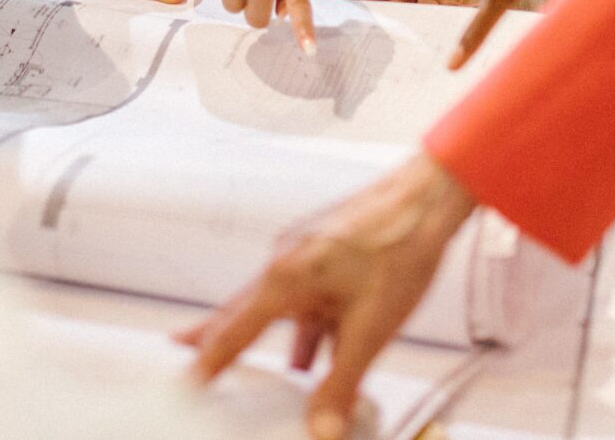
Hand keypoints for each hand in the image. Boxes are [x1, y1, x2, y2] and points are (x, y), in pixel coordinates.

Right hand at [180, 155, 477, 439]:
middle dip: (219, 340)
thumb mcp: (370, 329)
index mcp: (284, 278)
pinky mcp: (325, 250)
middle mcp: (285, 260)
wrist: (428, 198)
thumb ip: (341, 381)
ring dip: (272, 338)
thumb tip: (322, 424)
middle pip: (243, 311)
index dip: (207, 358)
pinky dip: (305, 325)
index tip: (187, 378)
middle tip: (187, 353)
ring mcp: (304, 252)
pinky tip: (320, 347)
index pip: (232, 330)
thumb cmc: (401, 244)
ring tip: (267, 368)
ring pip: (277, 305)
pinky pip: (304, 295)